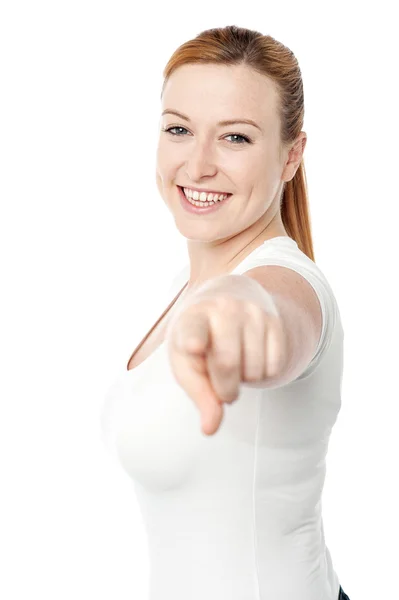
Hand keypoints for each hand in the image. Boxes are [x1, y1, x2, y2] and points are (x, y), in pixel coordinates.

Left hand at [165, 291, 285, 435]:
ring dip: (245, 380)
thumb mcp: (187, 362)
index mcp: (193, 318)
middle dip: (225, 389)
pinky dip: (263, 373)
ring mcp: (252, 313)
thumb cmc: (201, 336)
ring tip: (236, 364)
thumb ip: (198, 395)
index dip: (193, 340)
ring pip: (254, 369)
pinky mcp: (275, 322)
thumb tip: (210, 429)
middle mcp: (223, 310)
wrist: (228, 296)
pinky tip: (251, 358)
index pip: (193, 329)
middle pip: (227, 364)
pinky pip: (274, 367)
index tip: (192, 346)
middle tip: (222, 388)